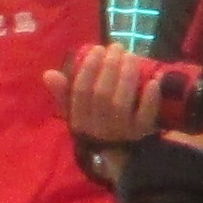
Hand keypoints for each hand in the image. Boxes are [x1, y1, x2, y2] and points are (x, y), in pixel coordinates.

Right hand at [47, 42, 167, 147]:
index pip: (80, 92)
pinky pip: (145, 116)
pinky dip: (150, 98)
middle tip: (117, 47)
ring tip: (131, 56)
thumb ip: (63, 92)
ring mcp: (120, 131)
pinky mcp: (141, 134)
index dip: (88, 69)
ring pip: (121, 103)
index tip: (97, 49)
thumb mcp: (75, 111)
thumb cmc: (95, 123)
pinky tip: (154, 81)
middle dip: (110, 67)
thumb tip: (48, 73)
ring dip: (127, 77)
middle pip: (102, 94)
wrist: (118, 154)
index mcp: (79, 119)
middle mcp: (98, 127)